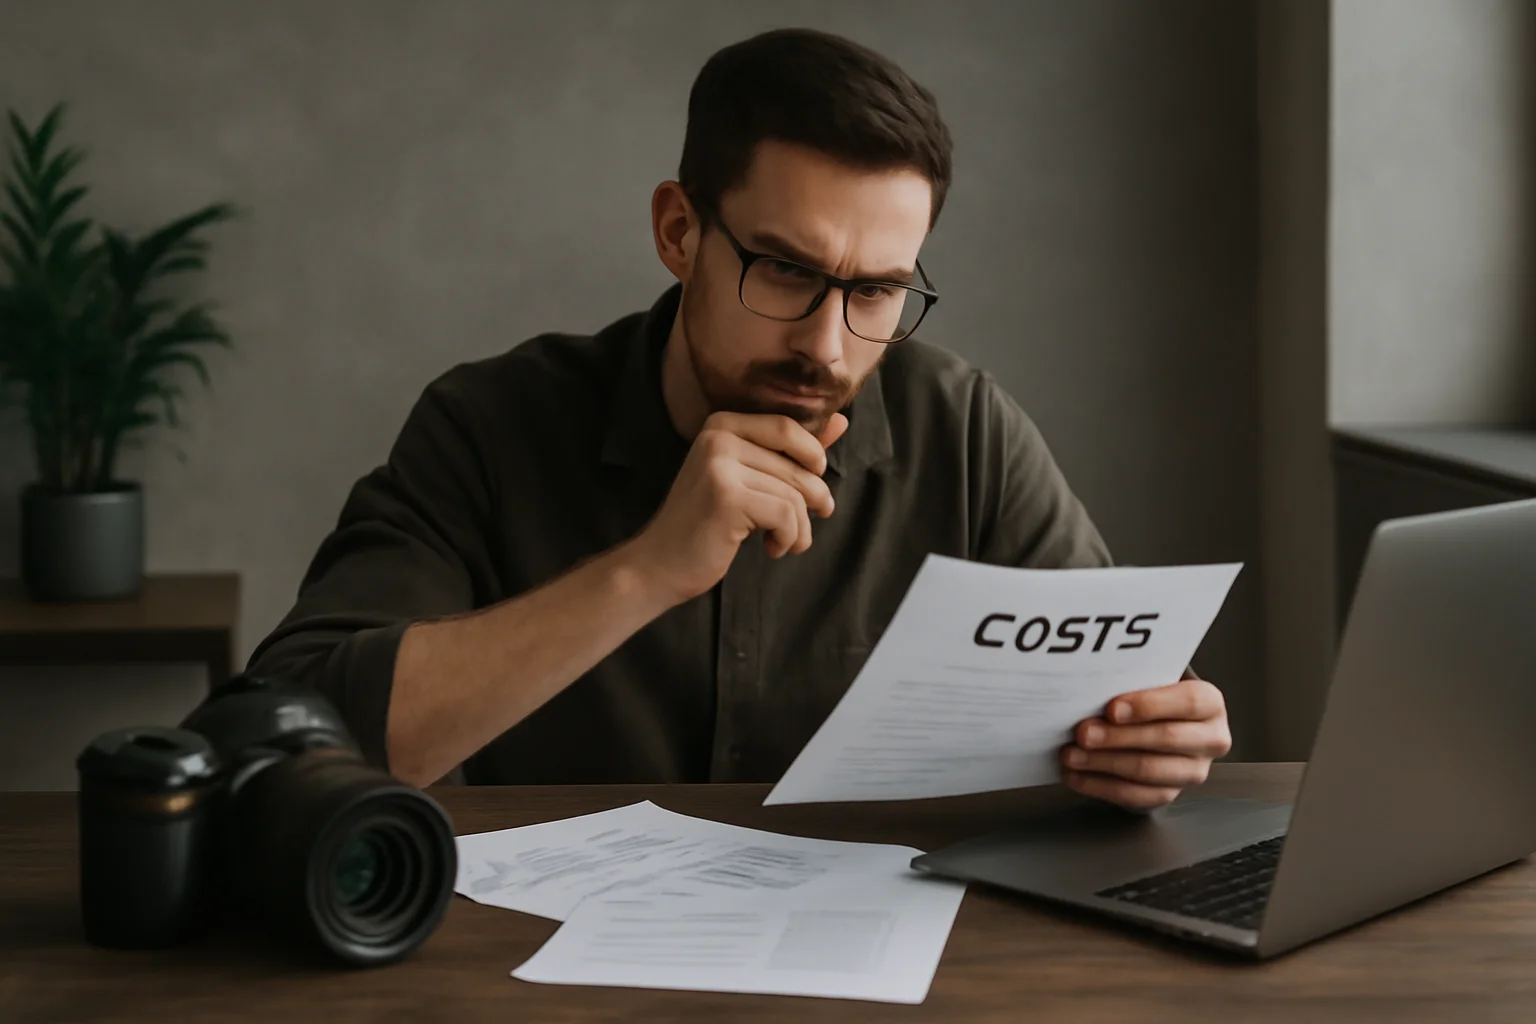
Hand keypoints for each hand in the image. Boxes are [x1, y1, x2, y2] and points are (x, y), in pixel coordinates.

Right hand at [627, 411, 848, 604]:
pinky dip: (789, 538)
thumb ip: (792, 451)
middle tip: (805, 526)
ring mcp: (720, 465)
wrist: (660, 564)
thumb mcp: (750, 479)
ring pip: (794, 494)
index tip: (813, 484)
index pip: (788, 428)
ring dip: (800, 528)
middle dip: (813, 499)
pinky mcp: (726, 497)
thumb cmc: (707, 523)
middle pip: (796, 464)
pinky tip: (772, 549)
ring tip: (785, 543)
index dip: (812, 458)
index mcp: (721, 424)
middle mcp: (718, 437)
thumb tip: (841, 422)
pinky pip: (786, 515)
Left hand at [1059, 677, 1229, 810]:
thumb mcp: (1148, 682)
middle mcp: (1210, 739)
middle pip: (1166, 738)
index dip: (1149, 705)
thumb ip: (1132, 683)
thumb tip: (1092, 687)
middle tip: (1083, 733)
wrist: (1154, 724)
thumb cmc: (1148, 698)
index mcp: (1210, 704)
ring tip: (1072, 754)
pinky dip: (1100, 786)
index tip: (1112, 708)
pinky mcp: (1169, 794)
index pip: (1188, 702)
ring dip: (1104, 763)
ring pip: (1148, 770)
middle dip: (1118, 736)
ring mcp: (1192, 771)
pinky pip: (1135, 795)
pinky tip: (1077, 775)